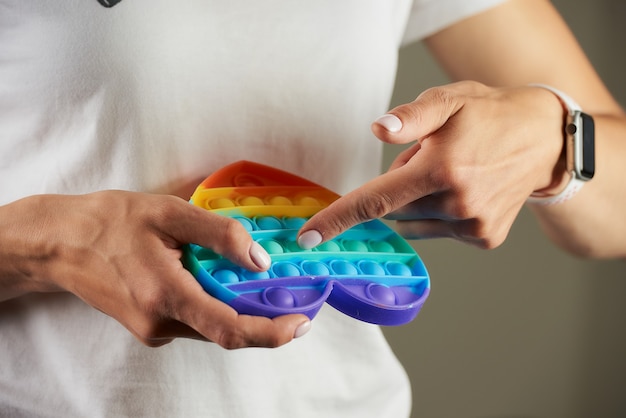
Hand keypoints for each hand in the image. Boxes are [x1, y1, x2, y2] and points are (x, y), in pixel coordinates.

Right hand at [0, 191, 309, 347]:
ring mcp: (151, 329)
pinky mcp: (147, 326)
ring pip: (209, 326)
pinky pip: (192, 320)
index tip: (298, 325)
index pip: (230, 330)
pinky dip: (212, 305)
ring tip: (249, 277)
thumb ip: (220, 235)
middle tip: (284, 294)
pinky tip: (211, 277)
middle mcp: (159, 323)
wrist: (60, 243)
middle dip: (259, 316)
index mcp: (167, 295)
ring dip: (235, 308)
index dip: (270, 333)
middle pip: (225, 331)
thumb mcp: (170, 214)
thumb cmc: (110, 223)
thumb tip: (259, 260)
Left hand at [298, 81, 565, 248]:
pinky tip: (465, 190)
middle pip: (395, 207)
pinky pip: (439, 231)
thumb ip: (411, 117)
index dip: (337, 218)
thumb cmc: (489, 114)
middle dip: (401, 184)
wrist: (543, 140)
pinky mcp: (484, 238)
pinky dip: (439, 213)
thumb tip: (377, 131)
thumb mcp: (450, 100)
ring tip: (453, 172)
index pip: (375, 200)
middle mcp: (457, 204)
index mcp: (442, 169)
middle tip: (433, 158)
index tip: (307, 238)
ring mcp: (473, 225)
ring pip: (415, 221)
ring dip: (419, 200)